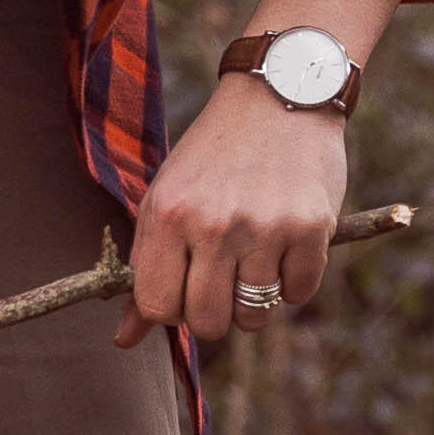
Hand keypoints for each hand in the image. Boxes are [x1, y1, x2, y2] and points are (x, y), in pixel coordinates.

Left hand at [127, 81, 351, 345]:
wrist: (280, 93)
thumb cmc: (213, 156)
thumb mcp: (165, 200)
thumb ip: (143, 269)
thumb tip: (122, 341)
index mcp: (168, 214)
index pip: (157, 308)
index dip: (170, 309)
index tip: (183, 288)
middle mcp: (214, 224)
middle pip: (207, 323)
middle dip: (213, 314)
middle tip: (222, 281)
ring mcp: (264, 228)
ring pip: (255, 317)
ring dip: (255, 302)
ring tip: (254, 263)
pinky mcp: (311, 228)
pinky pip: (298, 294)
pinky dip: (293, 283)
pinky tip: (286, 248)